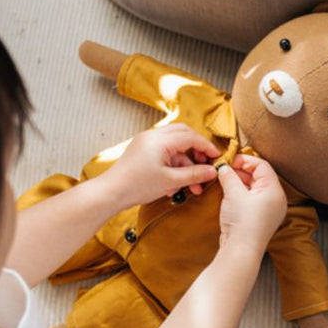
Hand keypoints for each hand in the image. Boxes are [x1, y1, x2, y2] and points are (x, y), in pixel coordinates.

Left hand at [99, 124, 221, 209]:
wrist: (111, 192)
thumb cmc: (137, 185)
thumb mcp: (171, 181)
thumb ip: (194, 174)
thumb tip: (212, 171)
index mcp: (160, 140)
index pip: (191, 137)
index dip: (206, 147)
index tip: (217, 157)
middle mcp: (153, 136)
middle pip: (183, 134)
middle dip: (197, 149)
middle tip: (205, 164)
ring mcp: (146, 142)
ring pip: (175, 145)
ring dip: (185, 162)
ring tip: (191, 185)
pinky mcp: (143, 150)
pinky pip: (164, 152)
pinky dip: (174, 165)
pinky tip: (176, 183)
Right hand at [216, 154, 287, 252]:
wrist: (241, 251)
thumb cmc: (242, 222)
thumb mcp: (234, 194)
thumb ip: (229, 176)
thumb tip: (224, 167)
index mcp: (275, 191)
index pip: (262, 166)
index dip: (245, 160)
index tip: (229, 160)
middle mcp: (275, 199)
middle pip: (259, 176)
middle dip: (241, 170)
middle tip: (224, 168)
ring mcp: (268, 210)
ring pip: (254, 188)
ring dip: (240, 181)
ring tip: (224, 178)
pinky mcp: (260, 218)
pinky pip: (252, 199)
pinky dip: (241, 192)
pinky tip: (228, 191)